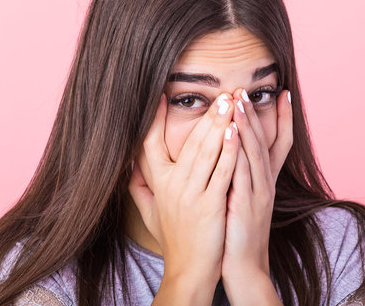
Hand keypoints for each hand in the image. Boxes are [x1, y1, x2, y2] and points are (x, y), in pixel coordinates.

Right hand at [128, 92, 238, 284]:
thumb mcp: (150, 213)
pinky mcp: (209, 206)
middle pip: (187, 143)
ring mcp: (190, 195)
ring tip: (230, 102)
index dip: (155, 119)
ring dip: (219, 125)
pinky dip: (228, 151)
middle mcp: (171, 186)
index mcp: (157, 184)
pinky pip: (220, 172)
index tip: (162, 95)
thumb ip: (139, 189)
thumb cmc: (173, 239)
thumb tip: (129, 168)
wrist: (188, 270)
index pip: (150, 144)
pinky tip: (236, 132)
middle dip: (206, 116)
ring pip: (205, 152)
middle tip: (221, 93)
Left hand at [221, 88, 292, 283]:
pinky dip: (239, 150)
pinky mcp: (247, 205)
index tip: (283, 94)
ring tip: (239, 101)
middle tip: (247, 89)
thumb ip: (241, 178)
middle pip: (264, 142)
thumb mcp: (243, 201)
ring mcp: (258, 194)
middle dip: (256, 114)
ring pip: (254, 153)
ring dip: (248, 125)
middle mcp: (266, 184)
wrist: (244, 267)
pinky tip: (233, 132)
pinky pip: (243, 172)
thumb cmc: (238, 233)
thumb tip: (232, 155)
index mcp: (265, 182)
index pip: (278, 144)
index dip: (283, 119)